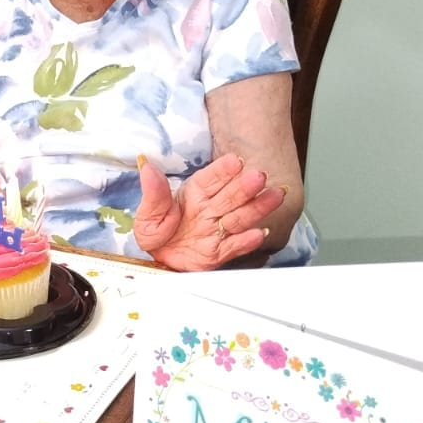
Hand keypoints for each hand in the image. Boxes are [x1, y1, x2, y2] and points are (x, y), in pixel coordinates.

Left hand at [133, 153, 286, 271]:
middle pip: (231, 196)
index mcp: (195, 193)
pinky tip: (258, 233)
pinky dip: (246, 241)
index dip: (223, 170)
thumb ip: (154, 192)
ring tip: (274, 197)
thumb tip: (147, 166)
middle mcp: (211, 209)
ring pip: (240, 217)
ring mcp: (218, 230)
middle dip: (245, 187)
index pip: (211, 178)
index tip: (235, 161)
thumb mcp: (148, 213)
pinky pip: (234, 247)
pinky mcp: (220, 252)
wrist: (158, 261)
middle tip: (258, 176)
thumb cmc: (157, 232)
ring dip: (258, 208)